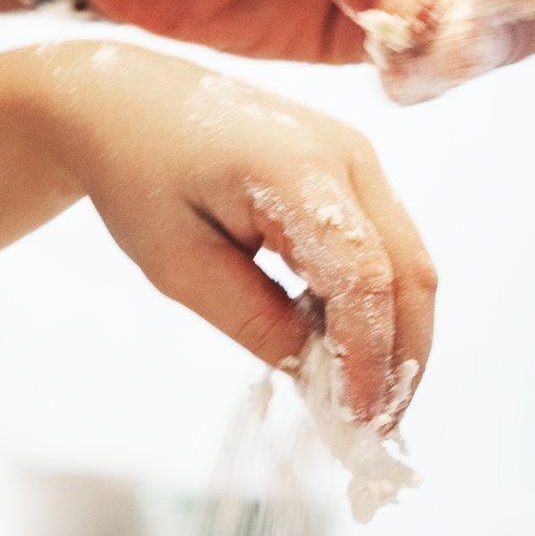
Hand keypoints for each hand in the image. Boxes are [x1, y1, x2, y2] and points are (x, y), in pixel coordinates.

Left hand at [30, 38, 434, 424]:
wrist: (124, 103)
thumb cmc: (137, 177)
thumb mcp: (176, 264)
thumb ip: (250, 318)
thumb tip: (315, 373)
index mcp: (296, 169)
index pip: (363, 277)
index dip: (368, 356)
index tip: (355, 422)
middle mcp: (347, 155)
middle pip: (410, 271)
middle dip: (403, 358)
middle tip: (377, 432)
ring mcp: (357, 158)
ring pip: (409, 262)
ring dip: (396, 337)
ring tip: (364, 406)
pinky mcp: (351, 172)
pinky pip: (383, 248)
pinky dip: (376, 307)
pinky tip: (343, 354)